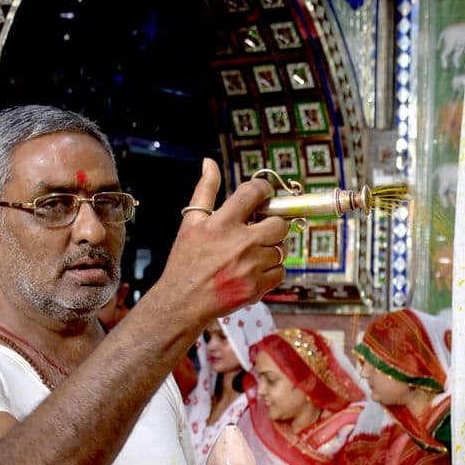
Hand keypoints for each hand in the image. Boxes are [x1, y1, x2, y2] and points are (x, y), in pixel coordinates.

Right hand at [155, 159, 289, 322]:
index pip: (255, 193)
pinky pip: (281, 272)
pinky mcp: (257, 287)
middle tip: (262, 229)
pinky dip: (272, 271)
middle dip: (273, 224)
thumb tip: (209, 163)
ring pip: (282, 249)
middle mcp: (240, 243)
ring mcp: (251, 267)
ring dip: (272, 249)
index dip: (264, 190)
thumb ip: (205, 191)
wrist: (183, 301)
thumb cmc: (185, 261)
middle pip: (280, 223)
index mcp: (223, 223)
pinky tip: (255, 271)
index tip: (263, 195)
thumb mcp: (190, 222)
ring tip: (254, 253)